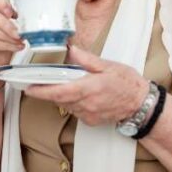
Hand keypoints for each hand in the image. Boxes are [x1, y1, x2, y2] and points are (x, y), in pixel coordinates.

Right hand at [0, 0, 24, 69]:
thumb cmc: (2, 37)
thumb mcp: (9, 24)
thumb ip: (13, 17)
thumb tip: (25, 19)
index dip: (2, 2)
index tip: (12, 13)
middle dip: (6, 24)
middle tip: (19, 32)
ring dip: (6, 36)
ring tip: (19, 41)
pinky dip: (5, 45)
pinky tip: (15, 46)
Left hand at [25, 45, 149, 125]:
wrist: (141, 104)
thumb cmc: (127, 83)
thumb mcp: (108, 65)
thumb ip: (87, 59)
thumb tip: (72, 50)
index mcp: (90, 88)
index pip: (60, 91)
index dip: (42, 91)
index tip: (29, 87)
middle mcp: (87, 104)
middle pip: (59, 98)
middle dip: (47, 91)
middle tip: (37, 82)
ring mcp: (88, 114)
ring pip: (65, 105)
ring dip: (60, 96)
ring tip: (66, 84)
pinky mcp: (90, 121)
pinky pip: (74, 111)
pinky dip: (71, 102)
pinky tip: (78, 94)